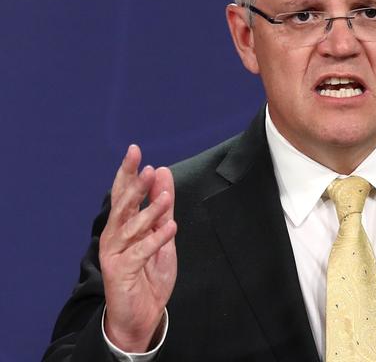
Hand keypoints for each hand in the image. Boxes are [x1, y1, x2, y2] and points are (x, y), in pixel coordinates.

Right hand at [99, 144, 176, 351]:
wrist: (142, 314)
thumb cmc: (149, 272)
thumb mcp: (161, 234)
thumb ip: (162, 205)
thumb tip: (161, 171)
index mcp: (122, 225)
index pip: (123, 193)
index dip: (128, 172)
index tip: (135, 150)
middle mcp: (114, 236)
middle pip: (122, 206)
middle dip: (134, 186)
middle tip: (147, 168)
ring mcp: (115, 254)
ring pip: (130, 227)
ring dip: (150, 211)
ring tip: (166, 198)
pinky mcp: (121, 271)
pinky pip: (141, 252)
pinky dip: (156, 239)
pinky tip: (171, 228)